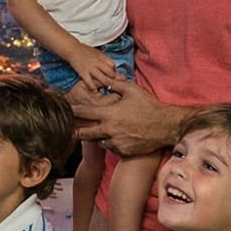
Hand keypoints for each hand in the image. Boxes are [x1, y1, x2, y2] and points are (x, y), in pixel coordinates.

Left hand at [66, 78, 185, 156]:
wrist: (166, 126)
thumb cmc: (150, 106)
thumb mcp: (133, 90)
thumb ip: (115, 84)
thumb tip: (104, 79)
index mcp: (109, 114)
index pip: (84, 112)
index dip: (72, 111)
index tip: (64, 110)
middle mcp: (109, 129)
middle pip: (85, 133)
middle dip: (76, 131)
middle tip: (69, 130)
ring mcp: (116, 142)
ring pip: (99, 142)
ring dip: (98, 137)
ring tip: (103, 132)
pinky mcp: (124, 151)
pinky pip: (112, 148)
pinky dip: (112, 143)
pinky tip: (119, 137)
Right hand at [69, 44, 119, 92]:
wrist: (72, 49)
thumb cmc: (84, 51)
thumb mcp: (97, 52)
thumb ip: (104, 59)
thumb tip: (112, 67)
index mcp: (101, 56)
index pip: (112, 65)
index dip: (114, 70)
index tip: (112, 74)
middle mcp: (97, 62)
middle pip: (110, 72)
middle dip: (113, 78)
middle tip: (113, 83)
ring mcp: (90, 68)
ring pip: (102, 78)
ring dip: (105, 84)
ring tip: (106, 87)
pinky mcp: (82, 72)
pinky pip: (89, 82)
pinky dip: (93, 87)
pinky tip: (94, 91)